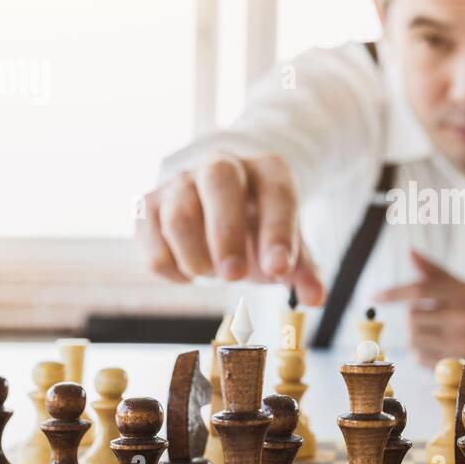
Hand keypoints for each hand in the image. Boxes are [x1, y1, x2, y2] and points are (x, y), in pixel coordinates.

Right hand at [136, 153, 324, 305]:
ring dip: (195, 255)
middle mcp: (222, 165)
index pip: (276, 194)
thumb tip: (315, 298)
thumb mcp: (286, 245)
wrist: (220, 204)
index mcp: (266, 170)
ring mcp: (181, 181)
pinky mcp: (149, 204)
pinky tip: (189, 274)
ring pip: (178, 213)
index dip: (277, 233)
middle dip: (225, 232)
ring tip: (212, 275)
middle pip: (218, 180)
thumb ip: (302, 271)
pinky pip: (150, 237)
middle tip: (234, 277)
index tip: (279, 271)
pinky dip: (170, 266)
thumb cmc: (258, 227)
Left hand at [374, 250, 464, 372]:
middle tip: (427, 316)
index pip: (420, 290)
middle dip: (412, 316)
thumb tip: (410, 252)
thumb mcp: (458, 285)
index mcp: (462, 294)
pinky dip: (420, 352)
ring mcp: (459, 344)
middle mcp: (462, 319)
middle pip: (412, 317)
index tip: (375, 296)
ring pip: (412, 339)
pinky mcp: (454, 364)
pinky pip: (418, 358)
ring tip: (434, 332)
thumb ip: (432, 270)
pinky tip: (437, 346)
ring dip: (415, 335)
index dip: (394, 293)